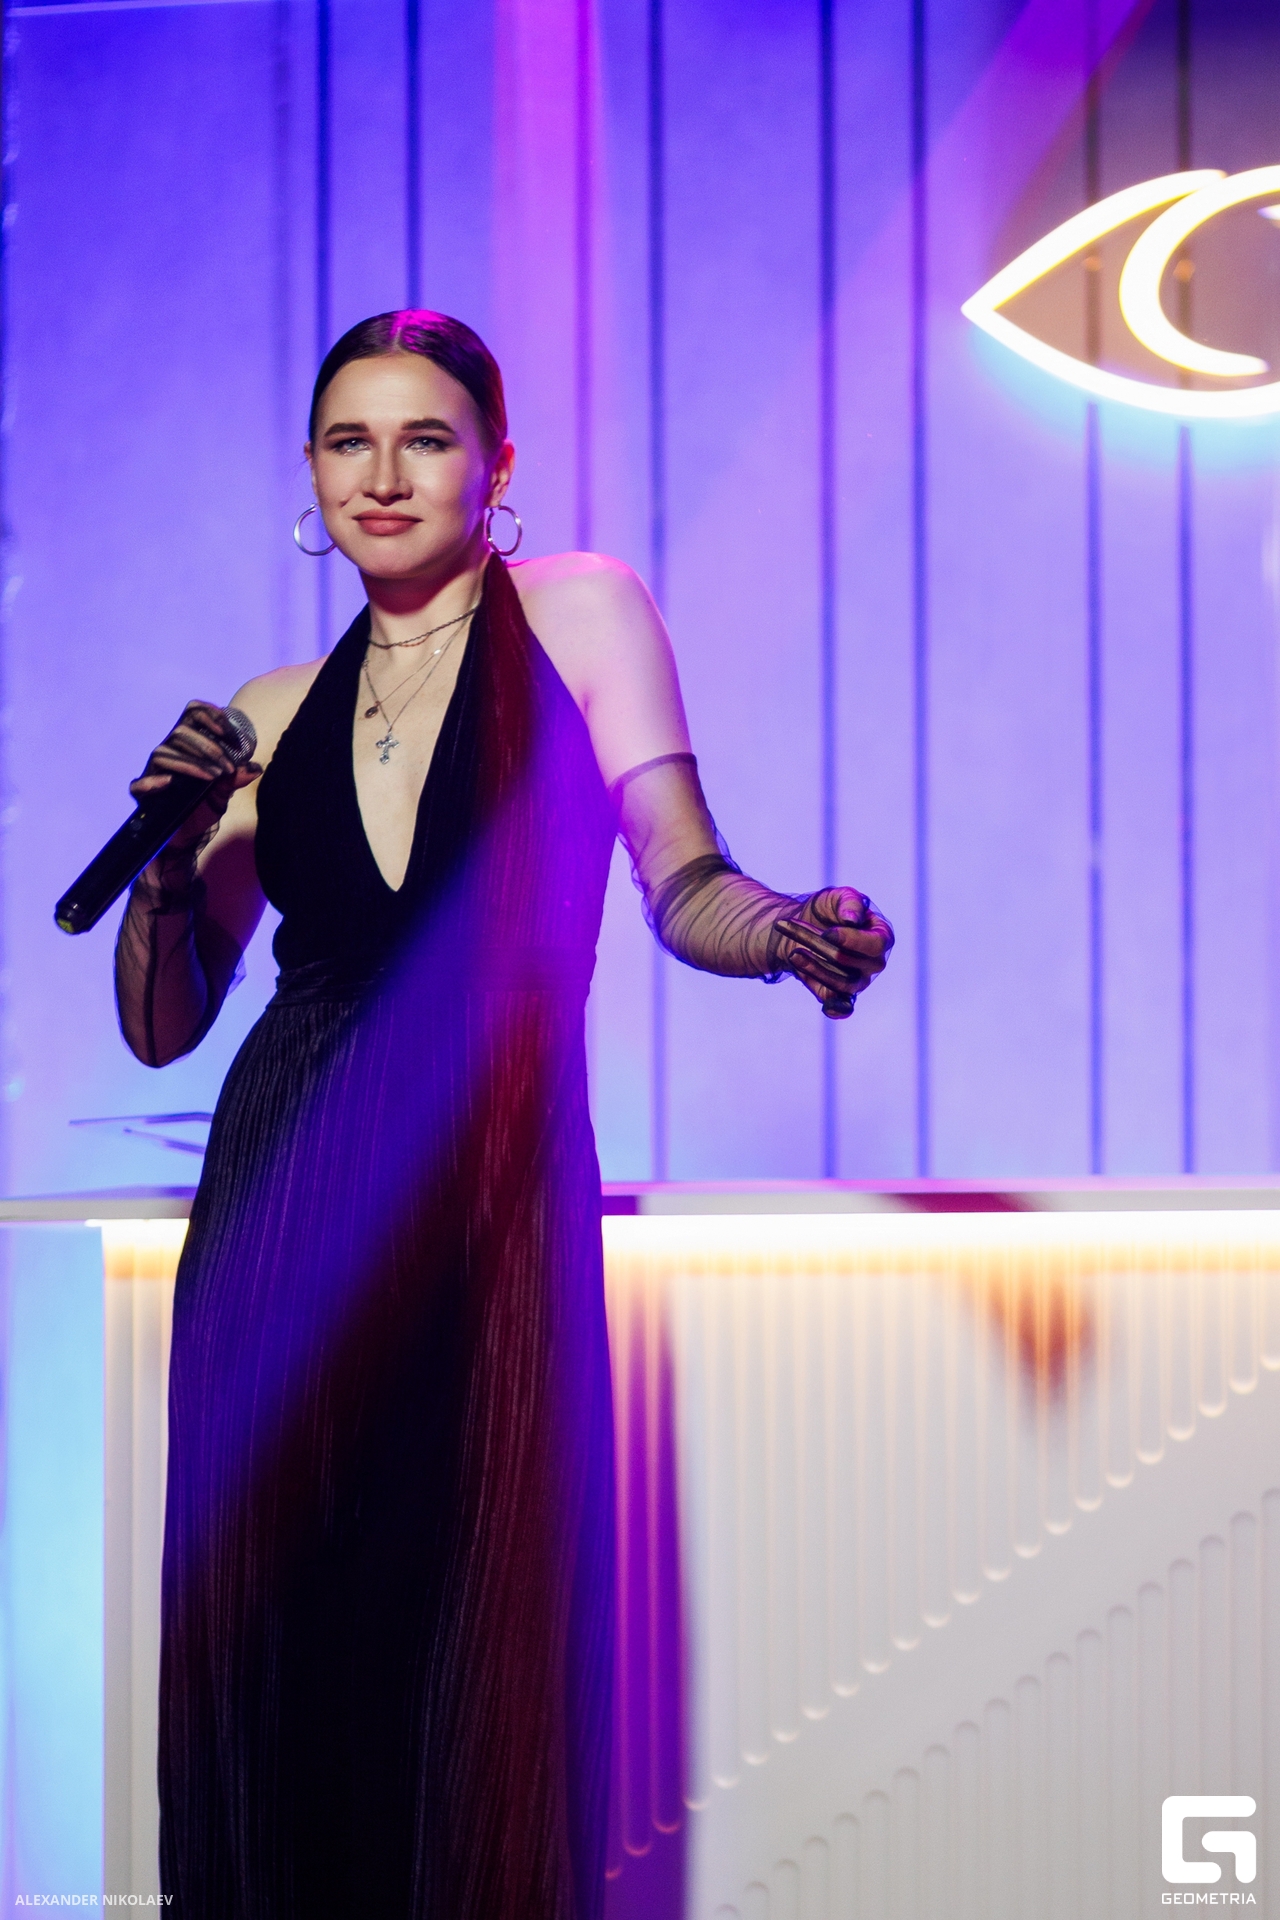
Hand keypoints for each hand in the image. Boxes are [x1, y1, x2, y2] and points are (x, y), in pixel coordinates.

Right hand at [129, 700, 260, 850]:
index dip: (212, 716)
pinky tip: (169, 783)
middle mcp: (169, 750)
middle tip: (228, 768)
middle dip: (208, 747)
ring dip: (192, 763)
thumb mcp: (224, 792)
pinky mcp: (143, 792)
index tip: (233, 738)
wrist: (187, 834)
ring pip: (164, 753)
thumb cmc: (203, 805)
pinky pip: (139, 784)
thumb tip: (255, 768)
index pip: (193, 713)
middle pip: (180, 732)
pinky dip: (152, 782)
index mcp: (188, 743)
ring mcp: (154, 770)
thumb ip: (235, 778)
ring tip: (214, 777)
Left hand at [773, 886, 893, 1018]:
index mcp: (881, 936)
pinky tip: (826, 1008)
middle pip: (851, 961)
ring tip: (794, 954)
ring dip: (815, 968)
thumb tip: (852, 919)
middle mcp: (873, 962)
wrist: (802, 927)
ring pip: (841, 982)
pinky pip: (842, 1006)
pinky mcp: (841, 994)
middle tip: (791, 929)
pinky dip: (835, 1009)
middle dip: (820, 946)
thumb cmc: (826, 910)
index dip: (852, 940)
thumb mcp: (836, 897)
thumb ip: (848, 901)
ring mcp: (858, 980)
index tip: (827, 933)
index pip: (875, 944)